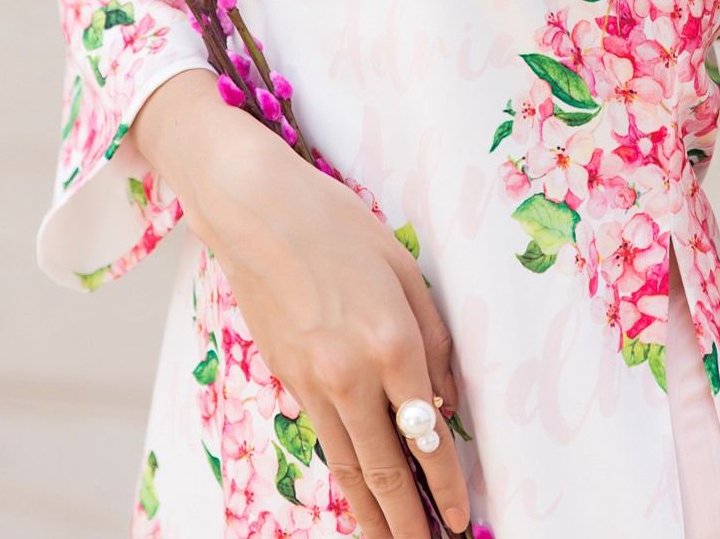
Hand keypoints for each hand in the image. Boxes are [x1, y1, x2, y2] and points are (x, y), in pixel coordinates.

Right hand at [133, 71, 470, 538]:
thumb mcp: (406, 269)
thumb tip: (446, 401)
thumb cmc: (339, 226)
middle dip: (410, 519)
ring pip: (349, 467)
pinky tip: (359, 494)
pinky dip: (345, 474)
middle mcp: (352, 374)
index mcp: (392, 342)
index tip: (461, 517)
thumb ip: (434, 339)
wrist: (258, 212)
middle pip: (384, 469)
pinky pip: (325, 439)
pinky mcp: (288, 380)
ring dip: (374, 514)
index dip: (445, 483)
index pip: (426, 435)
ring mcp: (314, 382)